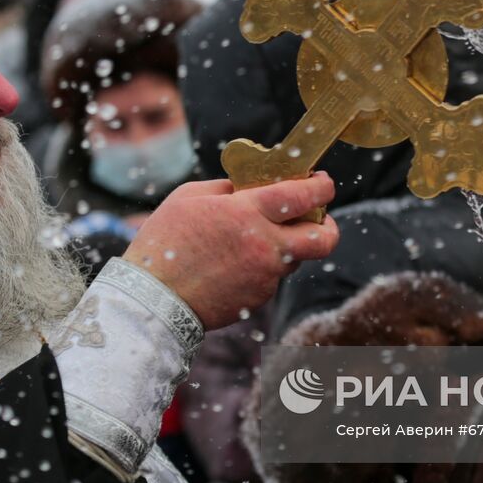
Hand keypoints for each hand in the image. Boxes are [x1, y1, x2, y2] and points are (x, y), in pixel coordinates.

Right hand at [123, 173, 338, 328]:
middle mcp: (264, 245)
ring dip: (288, 245)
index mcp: (247, 212)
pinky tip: (233, 264)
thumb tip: (250, 186)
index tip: (323, 183)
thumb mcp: (190, 197)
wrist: (153, 298)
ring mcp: (264, 275)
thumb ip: (227, 188)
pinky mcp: (258, 298)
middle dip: (329, 226)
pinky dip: (262, 266)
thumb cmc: (164, 241)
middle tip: (319, 218)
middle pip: (323, 239)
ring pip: (296, 258)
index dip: (321, 188)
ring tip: (256, 240)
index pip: (301, 196)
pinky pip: (272, 276)